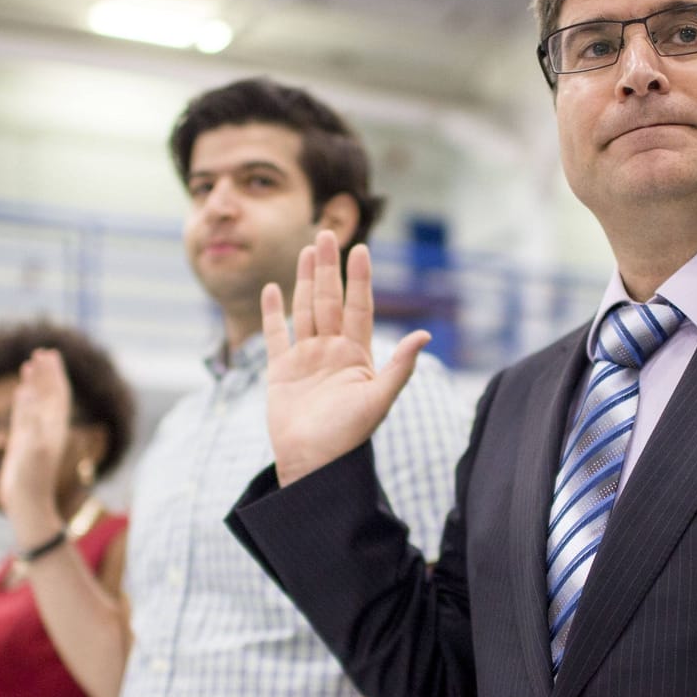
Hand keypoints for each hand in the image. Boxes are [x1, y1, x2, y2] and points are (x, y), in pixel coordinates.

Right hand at [1, 349, 75, 547]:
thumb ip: (29, 416)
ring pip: (37, 402)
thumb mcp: (31, 445)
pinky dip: (24, 399)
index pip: (58, 394)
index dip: (55, 374)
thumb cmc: (31, 477)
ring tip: (30, 363)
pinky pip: (24, 414)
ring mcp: (35, 434)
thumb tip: (27, 388)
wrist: (26, 503)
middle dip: (47, 373)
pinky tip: (20, 389)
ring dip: (35, 383)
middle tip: (43, 351)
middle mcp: (48, 428)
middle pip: (50, 394)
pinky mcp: (23, 442)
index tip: (50, 353)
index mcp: (55, 427)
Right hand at [262, 231, 429, 484]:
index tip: (361, 250)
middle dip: (328, 268)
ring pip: (305, 310)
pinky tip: (272, 289)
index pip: (359, 307)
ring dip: (304, 280)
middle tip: (326, 233)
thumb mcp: (378, 400)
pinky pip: (275, 335)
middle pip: (329, 300)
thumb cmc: (347, 436)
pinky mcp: (280, 371)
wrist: (312, 463)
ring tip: (306, 250)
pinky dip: (272, 313)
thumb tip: (425, 336)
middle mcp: (332, 351)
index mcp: (356, 355)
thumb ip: (400, 367)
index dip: (359, 279)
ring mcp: (305, 359)